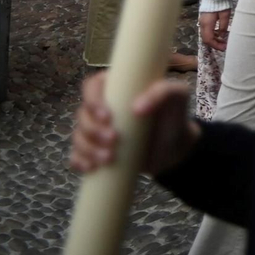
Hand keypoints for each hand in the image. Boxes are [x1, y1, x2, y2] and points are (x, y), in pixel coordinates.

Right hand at [69, 71, 199, 176]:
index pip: (92, 86)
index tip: (107, 116)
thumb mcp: (178, 95)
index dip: (92, 100)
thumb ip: (163, 92)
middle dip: (93, 129)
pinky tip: (91, 168)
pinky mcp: (96, 149)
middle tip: (114, 139)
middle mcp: (102, 107)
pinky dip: (79, 162)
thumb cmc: (174, 114)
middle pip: (82, 114)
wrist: (174, 145)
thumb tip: (136, 108)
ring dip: (88, 148)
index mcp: (116, 87)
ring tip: (109, 158)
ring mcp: (97, 129)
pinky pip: (76, 156)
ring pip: (78, 136)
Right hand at [199, 10, 231, 51]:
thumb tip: (222, 36)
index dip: (216, 45)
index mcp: (207, 24)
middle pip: (206, 38)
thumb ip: (223, 26)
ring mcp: (202, 22)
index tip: (224, 48)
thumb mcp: (225, 15)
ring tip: (224, 41)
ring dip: (214, 40)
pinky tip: (220, 35)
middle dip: (215, 44)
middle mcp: (202, 24)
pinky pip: (207, 30)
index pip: (208, 39)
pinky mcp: (204, 19)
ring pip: (206, 35)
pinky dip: (213, 35)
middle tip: (225, 46)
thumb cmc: (221, 3)